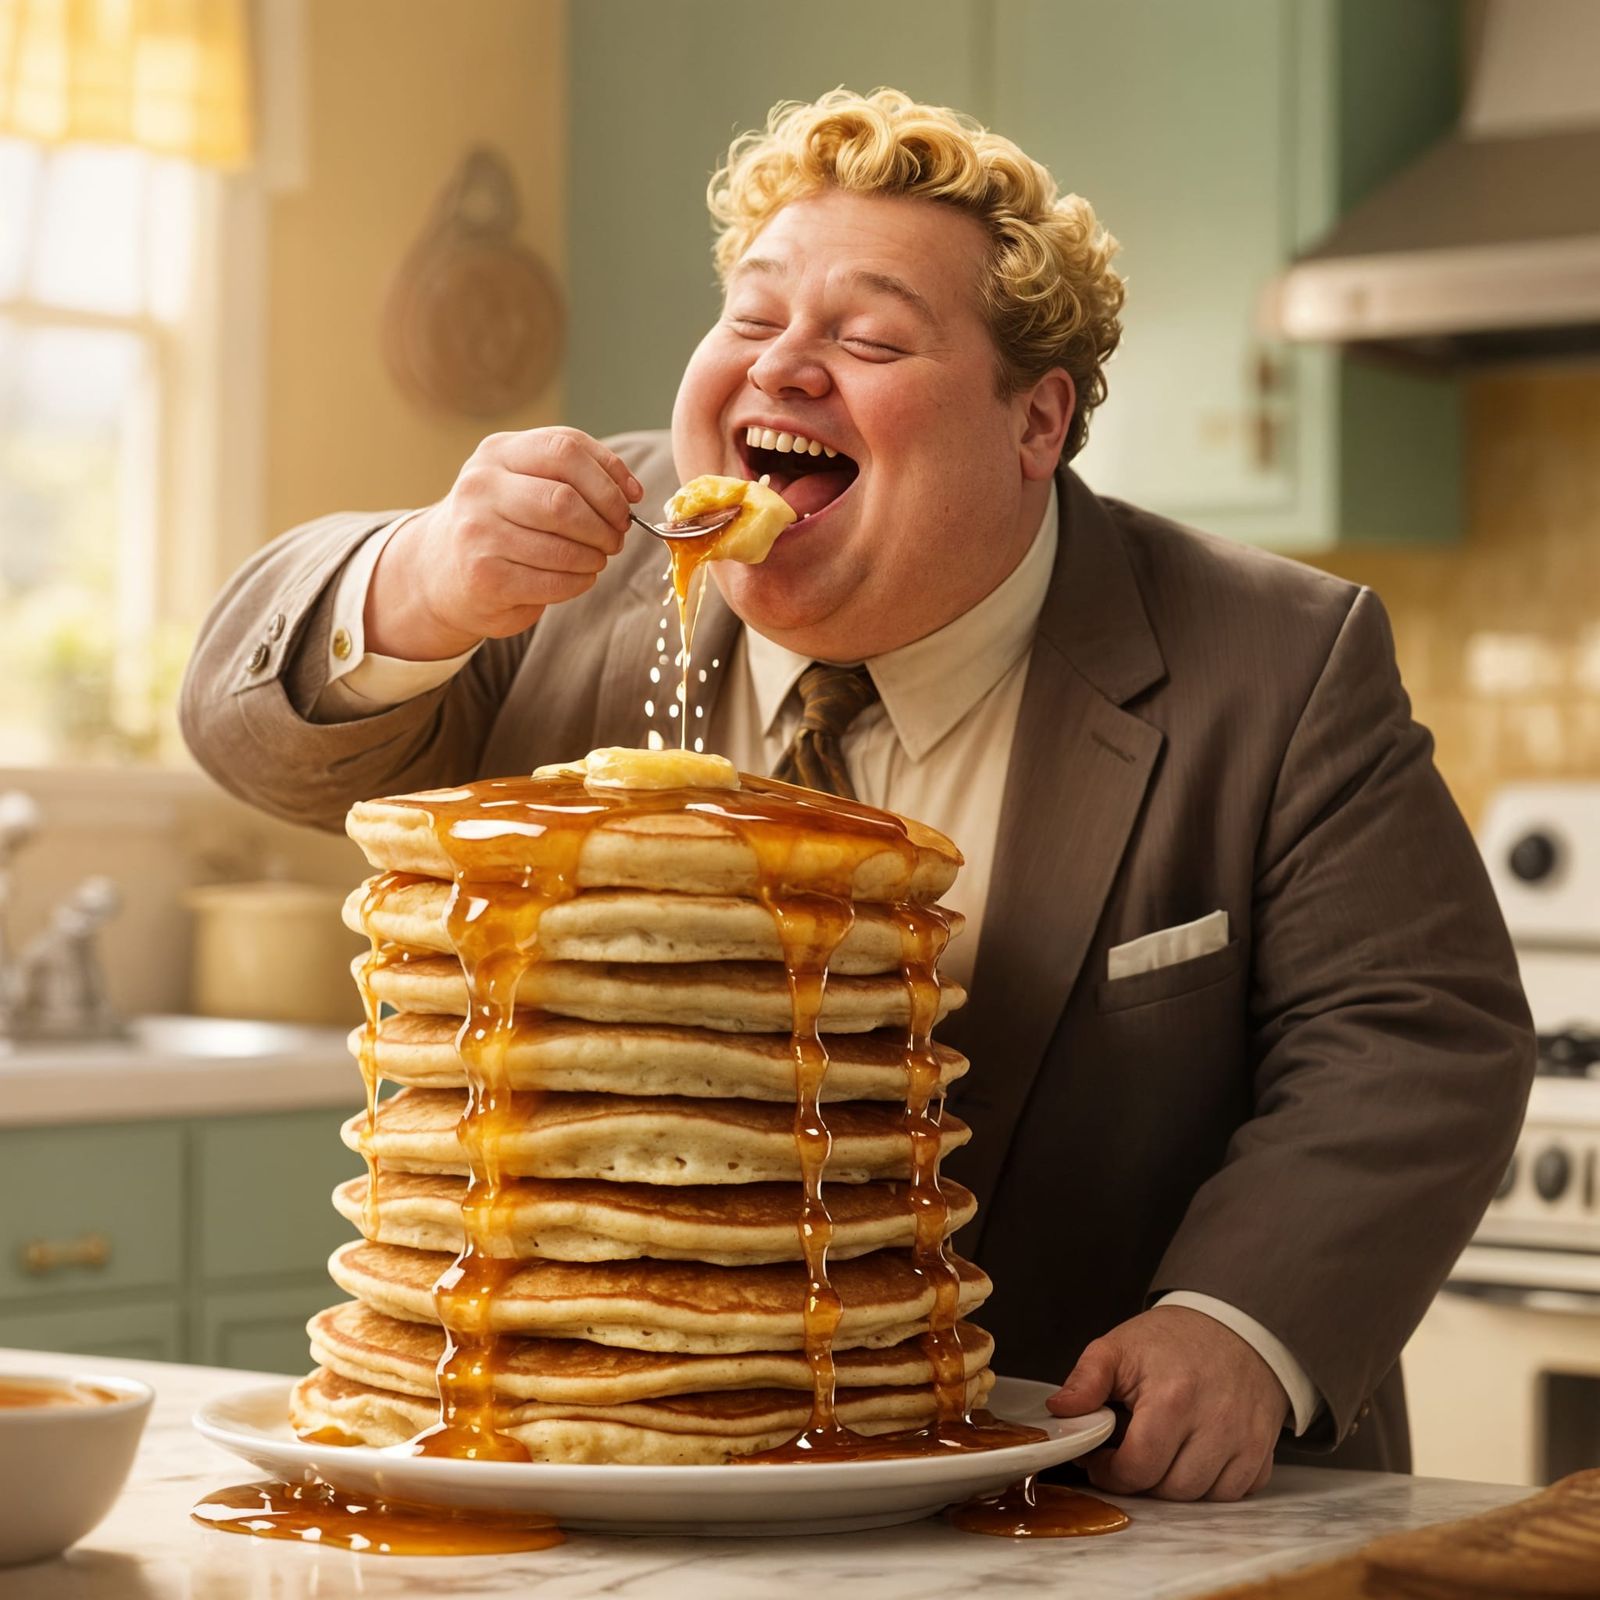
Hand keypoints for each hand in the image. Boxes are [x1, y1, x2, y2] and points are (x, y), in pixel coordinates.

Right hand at [365, 428, 642, 658]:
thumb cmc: (503, 520)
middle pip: (565, 500)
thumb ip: (577, 471)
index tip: (629, 501)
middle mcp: (481, 486)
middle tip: (616, 537)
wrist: (442, 568)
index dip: (608, 479)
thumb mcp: (528, 479)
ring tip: (597, 558)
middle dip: (605, 524)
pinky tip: (580, 577)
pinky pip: (554, 581)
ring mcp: (478, 532)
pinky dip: (580, 582)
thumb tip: (632, 490)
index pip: (566, 449)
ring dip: (595, 557)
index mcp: (498, 452)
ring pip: (563, 546)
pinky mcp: (484, 577)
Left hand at [1047, 1305, 1288, 1501]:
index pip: (1138, 1467)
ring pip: (1202, 1497)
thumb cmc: (1175, 1339)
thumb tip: (1060, 1411)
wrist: (1235, 1326)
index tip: (1101, 1459)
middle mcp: (1214, 1423)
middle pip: (1169, 1490)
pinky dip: (1211, 1485)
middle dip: (1141, 1479)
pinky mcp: (1263, 1451)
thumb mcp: (1120, 1346)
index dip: (1111, 1473)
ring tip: (1161, 1453)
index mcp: (1173, 1398)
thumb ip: (1086, 1380)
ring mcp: (1244, 1440)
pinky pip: (1234, 1493)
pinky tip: (1195, 1456)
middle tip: (1129, 1454)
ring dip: (1175, 1484)